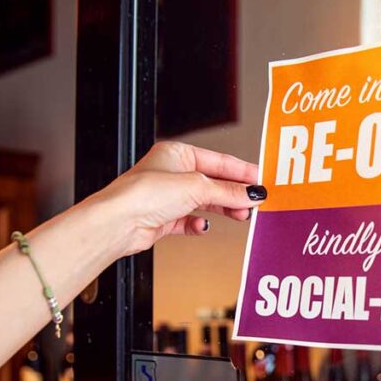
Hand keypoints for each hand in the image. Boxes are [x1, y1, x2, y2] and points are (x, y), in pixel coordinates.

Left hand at [83, 141, 264, 256]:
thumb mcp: (196, 187)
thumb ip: (228, 191)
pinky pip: (189, 221)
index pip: (218, 161)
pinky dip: (199, 224)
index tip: (262, 180)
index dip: (242, 171)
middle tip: (255, 202)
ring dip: (223, 210)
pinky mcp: (163, 219)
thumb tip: (252, 192)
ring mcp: (167, 197)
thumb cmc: (143, 194)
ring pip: (205, 202)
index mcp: (177, 154)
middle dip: (234, 194)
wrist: (118, 223)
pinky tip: (203, 226)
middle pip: (214, 183)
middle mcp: (171, 173)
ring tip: (241, 215)